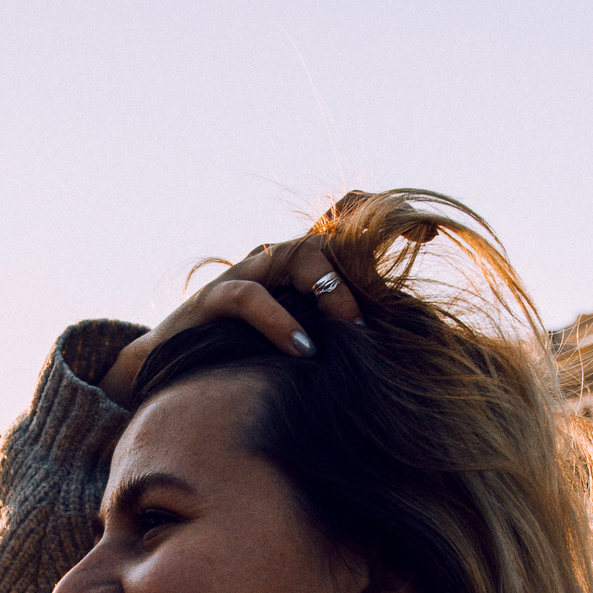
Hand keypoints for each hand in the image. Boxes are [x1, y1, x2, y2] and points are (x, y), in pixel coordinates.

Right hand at [100, 234, 365, 405]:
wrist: (168, 370)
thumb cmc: (241, 359)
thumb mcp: (296, 342)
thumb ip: (333, 335)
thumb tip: (387, 356)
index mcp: (298, 268)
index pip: (342, 225)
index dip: (383, 221)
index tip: (425, 234)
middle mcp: (274, 261)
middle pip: (328, 240)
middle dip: (361, 273)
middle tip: (378, 320)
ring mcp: (244, 274)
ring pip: (296, 255)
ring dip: (330, 292)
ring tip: (350, 331)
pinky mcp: (212, 299)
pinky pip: (249, 298)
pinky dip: (280, 322)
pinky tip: (302, 350)